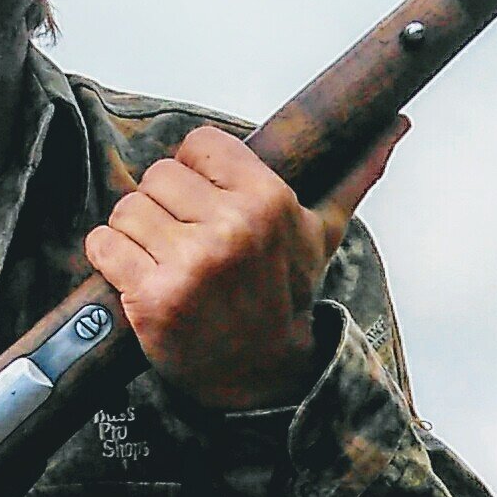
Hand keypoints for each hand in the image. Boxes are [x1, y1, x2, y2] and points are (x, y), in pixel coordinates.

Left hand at [85, 121, 399, 411]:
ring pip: (126, 209)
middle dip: (164, 206)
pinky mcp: (152, 298)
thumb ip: (355, 174)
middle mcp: (231, 229)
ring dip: (135, 234)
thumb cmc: (285, 293)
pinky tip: (138, 276)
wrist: (261, 372)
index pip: (198, 144)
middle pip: (157, 176)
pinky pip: (102, 245)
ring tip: (165, 260)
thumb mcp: (323, 233)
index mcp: (267, 200)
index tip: (205, 204)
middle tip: (185, 241)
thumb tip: (395, 125)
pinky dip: (109, 258)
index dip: (195, 172)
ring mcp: (190, 266)